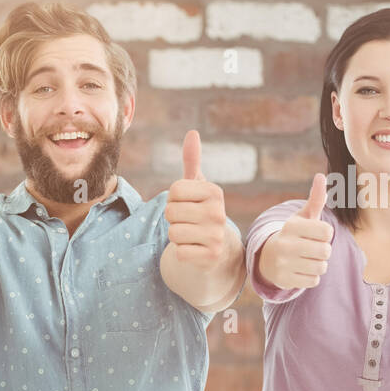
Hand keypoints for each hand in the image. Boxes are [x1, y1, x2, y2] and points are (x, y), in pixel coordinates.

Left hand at [164, 130, 231, 272]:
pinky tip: (194, 249)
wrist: (218, 249)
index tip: (186, 205)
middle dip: (173, 219)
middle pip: (170, 212)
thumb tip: (192, 133)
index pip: (174, 190)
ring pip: (173, 233)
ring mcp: (216, 235)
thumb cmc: (201, 212)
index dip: (173, 200)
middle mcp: (219, 212)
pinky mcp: (210, 257)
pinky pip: (179, 252)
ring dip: (176, 236)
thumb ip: (192, 162)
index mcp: (214, 192)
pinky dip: (182, 253)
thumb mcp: (198, 187)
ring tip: (191, 235)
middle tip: (188, 222)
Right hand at [258, 173, 333, 289]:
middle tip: (312, 249)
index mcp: (291, 226)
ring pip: (321, 267)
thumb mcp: (302, 218)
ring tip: (307, 260)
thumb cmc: (293, 235)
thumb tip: (321, 176)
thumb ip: (315, 199)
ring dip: (319, 265)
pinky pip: (314, 281)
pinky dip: (311, 277)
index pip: (327, 232)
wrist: (267, 259)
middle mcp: (285, 244)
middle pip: (326, 251)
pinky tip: (301, 270)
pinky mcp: (284, 280)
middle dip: (324, 251)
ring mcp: (283, 263)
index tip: (316, 235)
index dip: (326, 234)